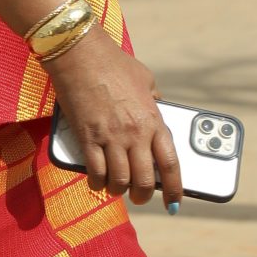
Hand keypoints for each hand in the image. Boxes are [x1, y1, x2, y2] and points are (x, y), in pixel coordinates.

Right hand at [48, 30, 182, 208]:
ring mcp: (111, 137)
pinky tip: (98, 181)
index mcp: (153, 120)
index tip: (174, 202)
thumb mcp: (145, 79)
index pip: (171, 164)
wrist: (81, 54)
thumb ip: (154, 98)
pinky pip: (95, 172)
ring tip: (117, 188)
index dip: (175, 188)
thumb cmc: (114, 63)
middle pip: (145, 180)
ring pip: (119, 181)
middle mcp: (135, 133)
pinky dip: (97, 183)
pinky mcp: (87, 138)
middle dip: (143, 195)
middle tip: (140, 197)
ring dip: (119, 191)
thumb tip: (158, 108)